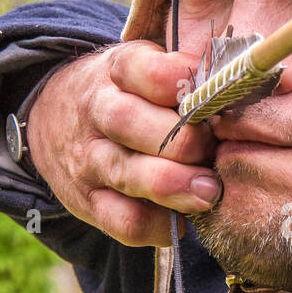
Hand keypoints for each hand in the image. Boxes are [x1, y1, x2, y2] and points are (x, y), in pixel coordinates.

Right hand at [26, 41, 220, 246]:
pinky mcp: (90, 202)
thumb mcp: (144, 66)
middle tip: (213, 150)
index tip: (212, 94)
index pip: (142, 69)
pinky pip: (125, 222)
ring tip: (209, 192)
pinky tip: (183, 219)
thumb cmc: (125, 94)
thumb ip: (185, 73)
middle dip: (180, 141)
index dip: (178, 80)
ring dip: (173, 186)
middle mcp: (97, 113)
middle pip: (129, 121)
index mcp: (118, 71)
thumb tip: (240, 82)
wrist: (51, 121)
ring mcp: (90, 161)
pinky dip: (159, 227)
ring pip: (126, 173)